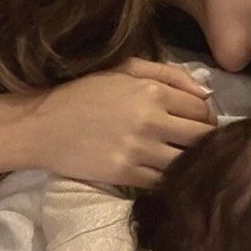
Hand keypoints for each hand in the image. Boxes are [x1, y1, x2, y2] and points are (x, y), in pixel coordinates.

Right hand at [26, 58, 215, 186]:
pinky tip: (161, 171)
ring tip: (180, 159)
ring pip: (186, 163)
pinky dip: (167, 178)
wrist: (43, 125)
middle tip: (196, 144)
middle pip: (201, 139)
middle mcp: (150, 120)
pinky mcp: (126, 175)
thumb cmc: (85, 93)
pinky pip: (163, 181)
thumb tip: (207, 94)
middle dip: (205, 142)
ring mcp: (138, 151)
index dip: (206, 119)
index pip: (202, 110)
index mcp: (152, 91)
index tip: (199, 124)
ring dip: (188, 163)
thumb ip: (170, 75)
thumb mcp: (126, 69)